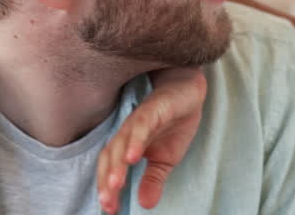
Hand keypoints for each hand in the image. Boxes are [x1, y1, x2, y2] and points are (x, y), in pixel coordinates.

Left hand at [96, 67, 206, 212]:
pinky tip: (134, 156)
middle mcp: (127, 133)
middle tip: (107, 202)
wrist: (188, 92)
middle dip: (107, 179)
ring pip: (122, 141)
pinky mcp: (153, 108)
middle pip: (110, 156)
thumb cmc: (173, 124)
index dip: (106, 187)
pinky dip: (135, 139)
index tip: (109, 210)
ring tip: (116, 185)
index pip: (110, 167)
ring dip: (117, 163)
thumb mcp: (166, 159)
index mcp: (127, 145)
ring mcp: (138, 119)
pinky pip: (141, 124)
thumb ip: (153, 180)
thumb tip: (146, 205)